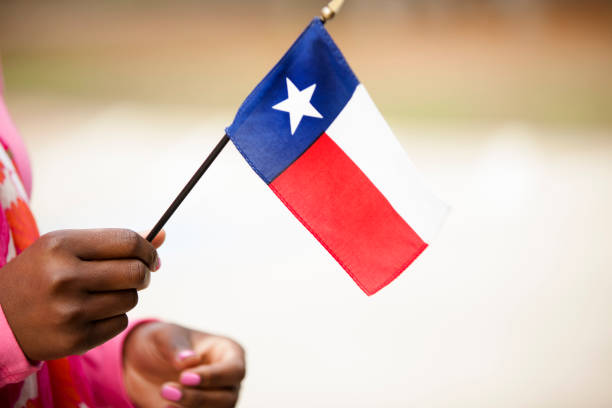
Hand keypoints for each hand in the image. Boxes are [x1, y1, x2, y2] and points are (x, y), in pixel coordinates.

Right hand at [0, 228, 164, 360]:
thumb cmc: (40, 274)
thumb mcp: (66, 247)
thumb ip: (115, 241)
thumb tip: (162, 236)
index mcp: (61, 246)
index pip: (128, 242)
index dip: (148, 249)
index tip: (151, 257)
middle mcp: (65, 278)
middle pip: (136, 272)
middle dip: (142, 273)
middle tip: (134, 275)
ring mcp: (70, 312)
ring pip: (131, 299)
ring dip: (126, 295)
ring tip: (103, 294)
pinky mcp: (75, 340)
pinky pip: (120, 323)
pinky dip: (114, 317)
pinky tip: (91, 313)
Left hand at [123, 322, 245, 407]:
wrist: (145, 364)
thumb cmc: (163, 343)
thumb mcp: (165, 336)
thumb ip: (176, 346)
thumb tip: (190, 360)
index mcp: (229, 353)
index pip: (234, 370)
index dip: (214, 376)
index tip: (184, 377)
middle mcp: (228, 380)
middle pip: (228, 398)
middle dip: (199, 398)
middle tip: (167, 390)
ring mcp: (217, 400)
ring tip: (164, 397)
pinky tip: (165, 407)